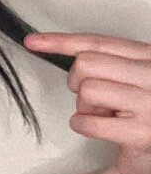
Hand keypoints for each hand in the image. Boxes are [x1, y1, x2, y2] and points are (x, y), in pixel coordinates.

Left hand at [23, 31, 150, 173]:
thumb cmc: (141, 113)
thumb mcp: (131, 78)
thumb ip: (106, 62)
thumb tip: (58, 48)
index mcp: (148, 57)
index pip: (98, 42)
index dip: (61, 41)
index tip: (33, 42)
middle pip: (86, 64)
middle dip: (76, 81)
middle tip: (90, 97)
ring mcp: (149, 104)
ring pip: (87, 91)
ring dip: (84, 107)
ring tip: (104, 114)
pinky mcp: (141, 133)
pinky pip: (89, 123)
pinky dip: (82, 125)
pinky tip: (94, 127)